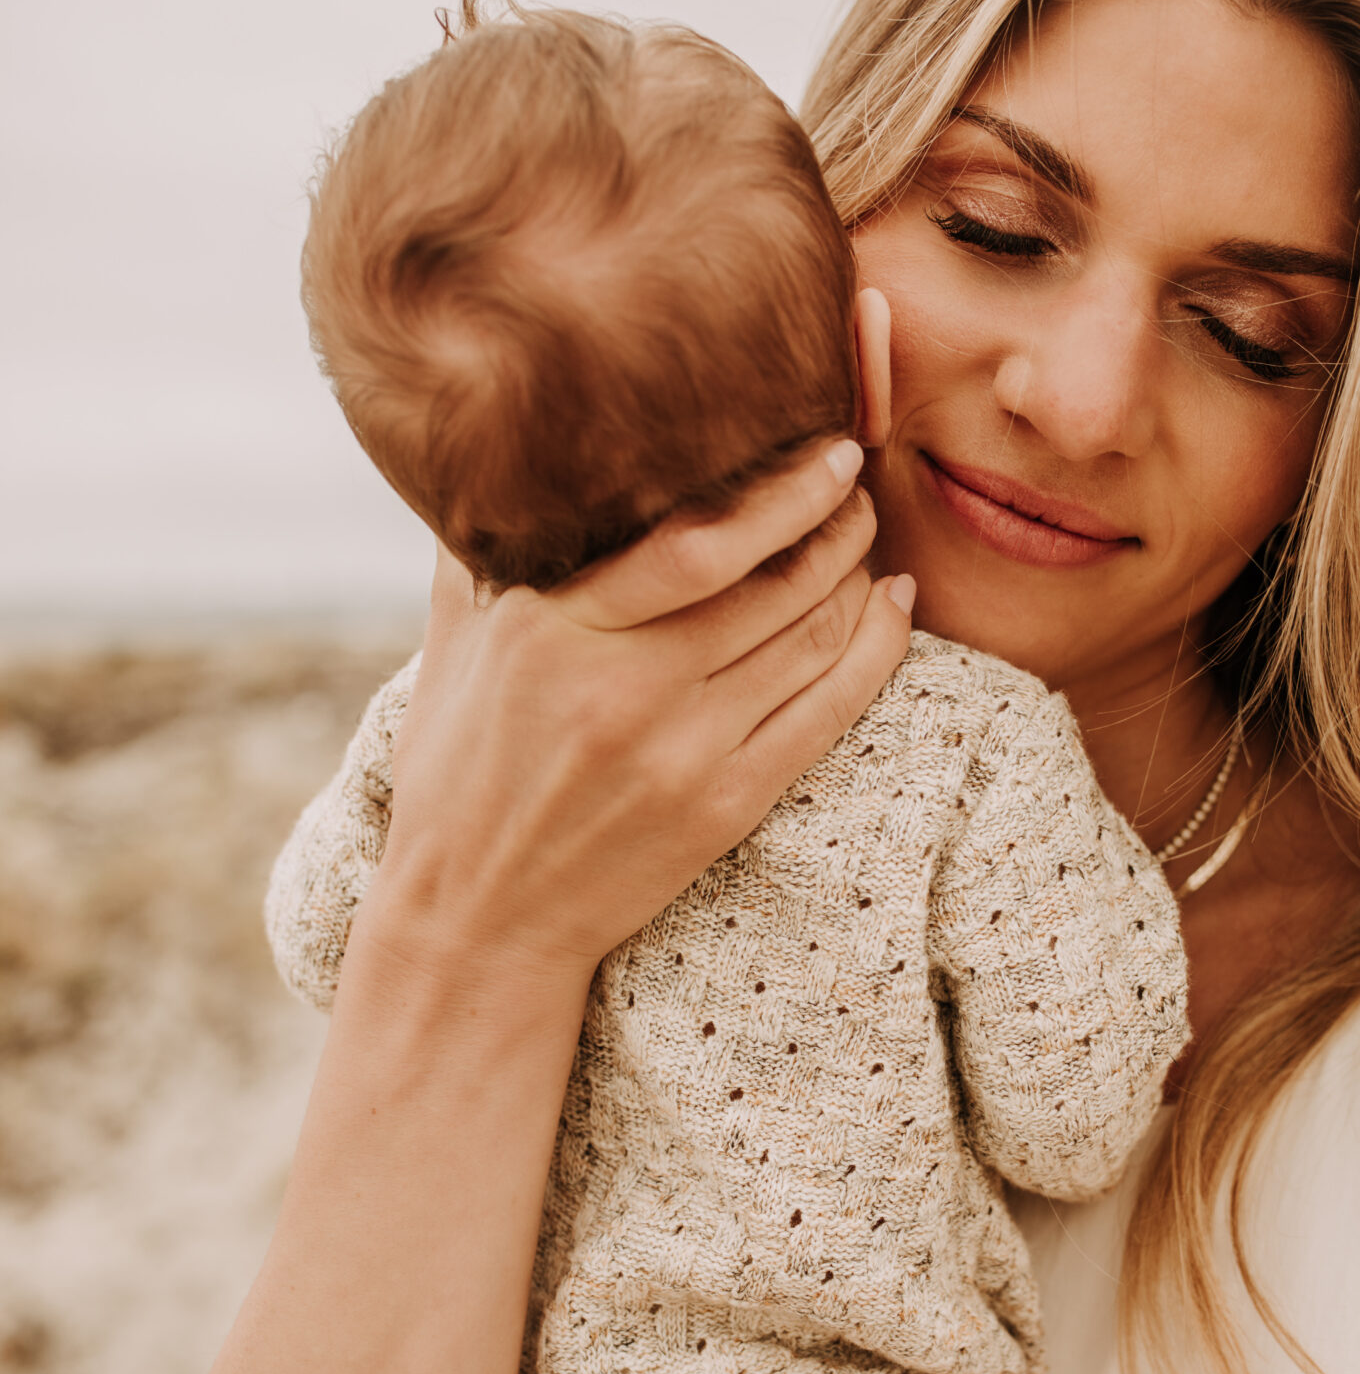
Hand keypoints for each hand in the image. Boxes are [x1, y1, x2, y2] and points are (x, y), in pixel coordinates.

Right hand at [371, 439, 913, 976]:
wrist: (477, 921)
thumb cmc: (457, 777)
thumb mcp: (450, 655)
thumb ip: (476, 557)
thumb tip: (494, 462)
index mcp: (552, 631)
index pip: (698, 544)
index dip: (784, 494)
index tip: (827, 452)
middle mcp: (623, 687)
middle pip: (774, 586)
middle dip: (837, 526)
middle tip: (857, 490)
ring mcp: (680, 752)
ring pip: (812, 641)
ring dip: (859, 581)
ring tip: (867, 546)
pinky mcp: (723, 807)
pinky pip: (827, 712)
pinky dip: (876, 652)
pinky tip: (894, 611)